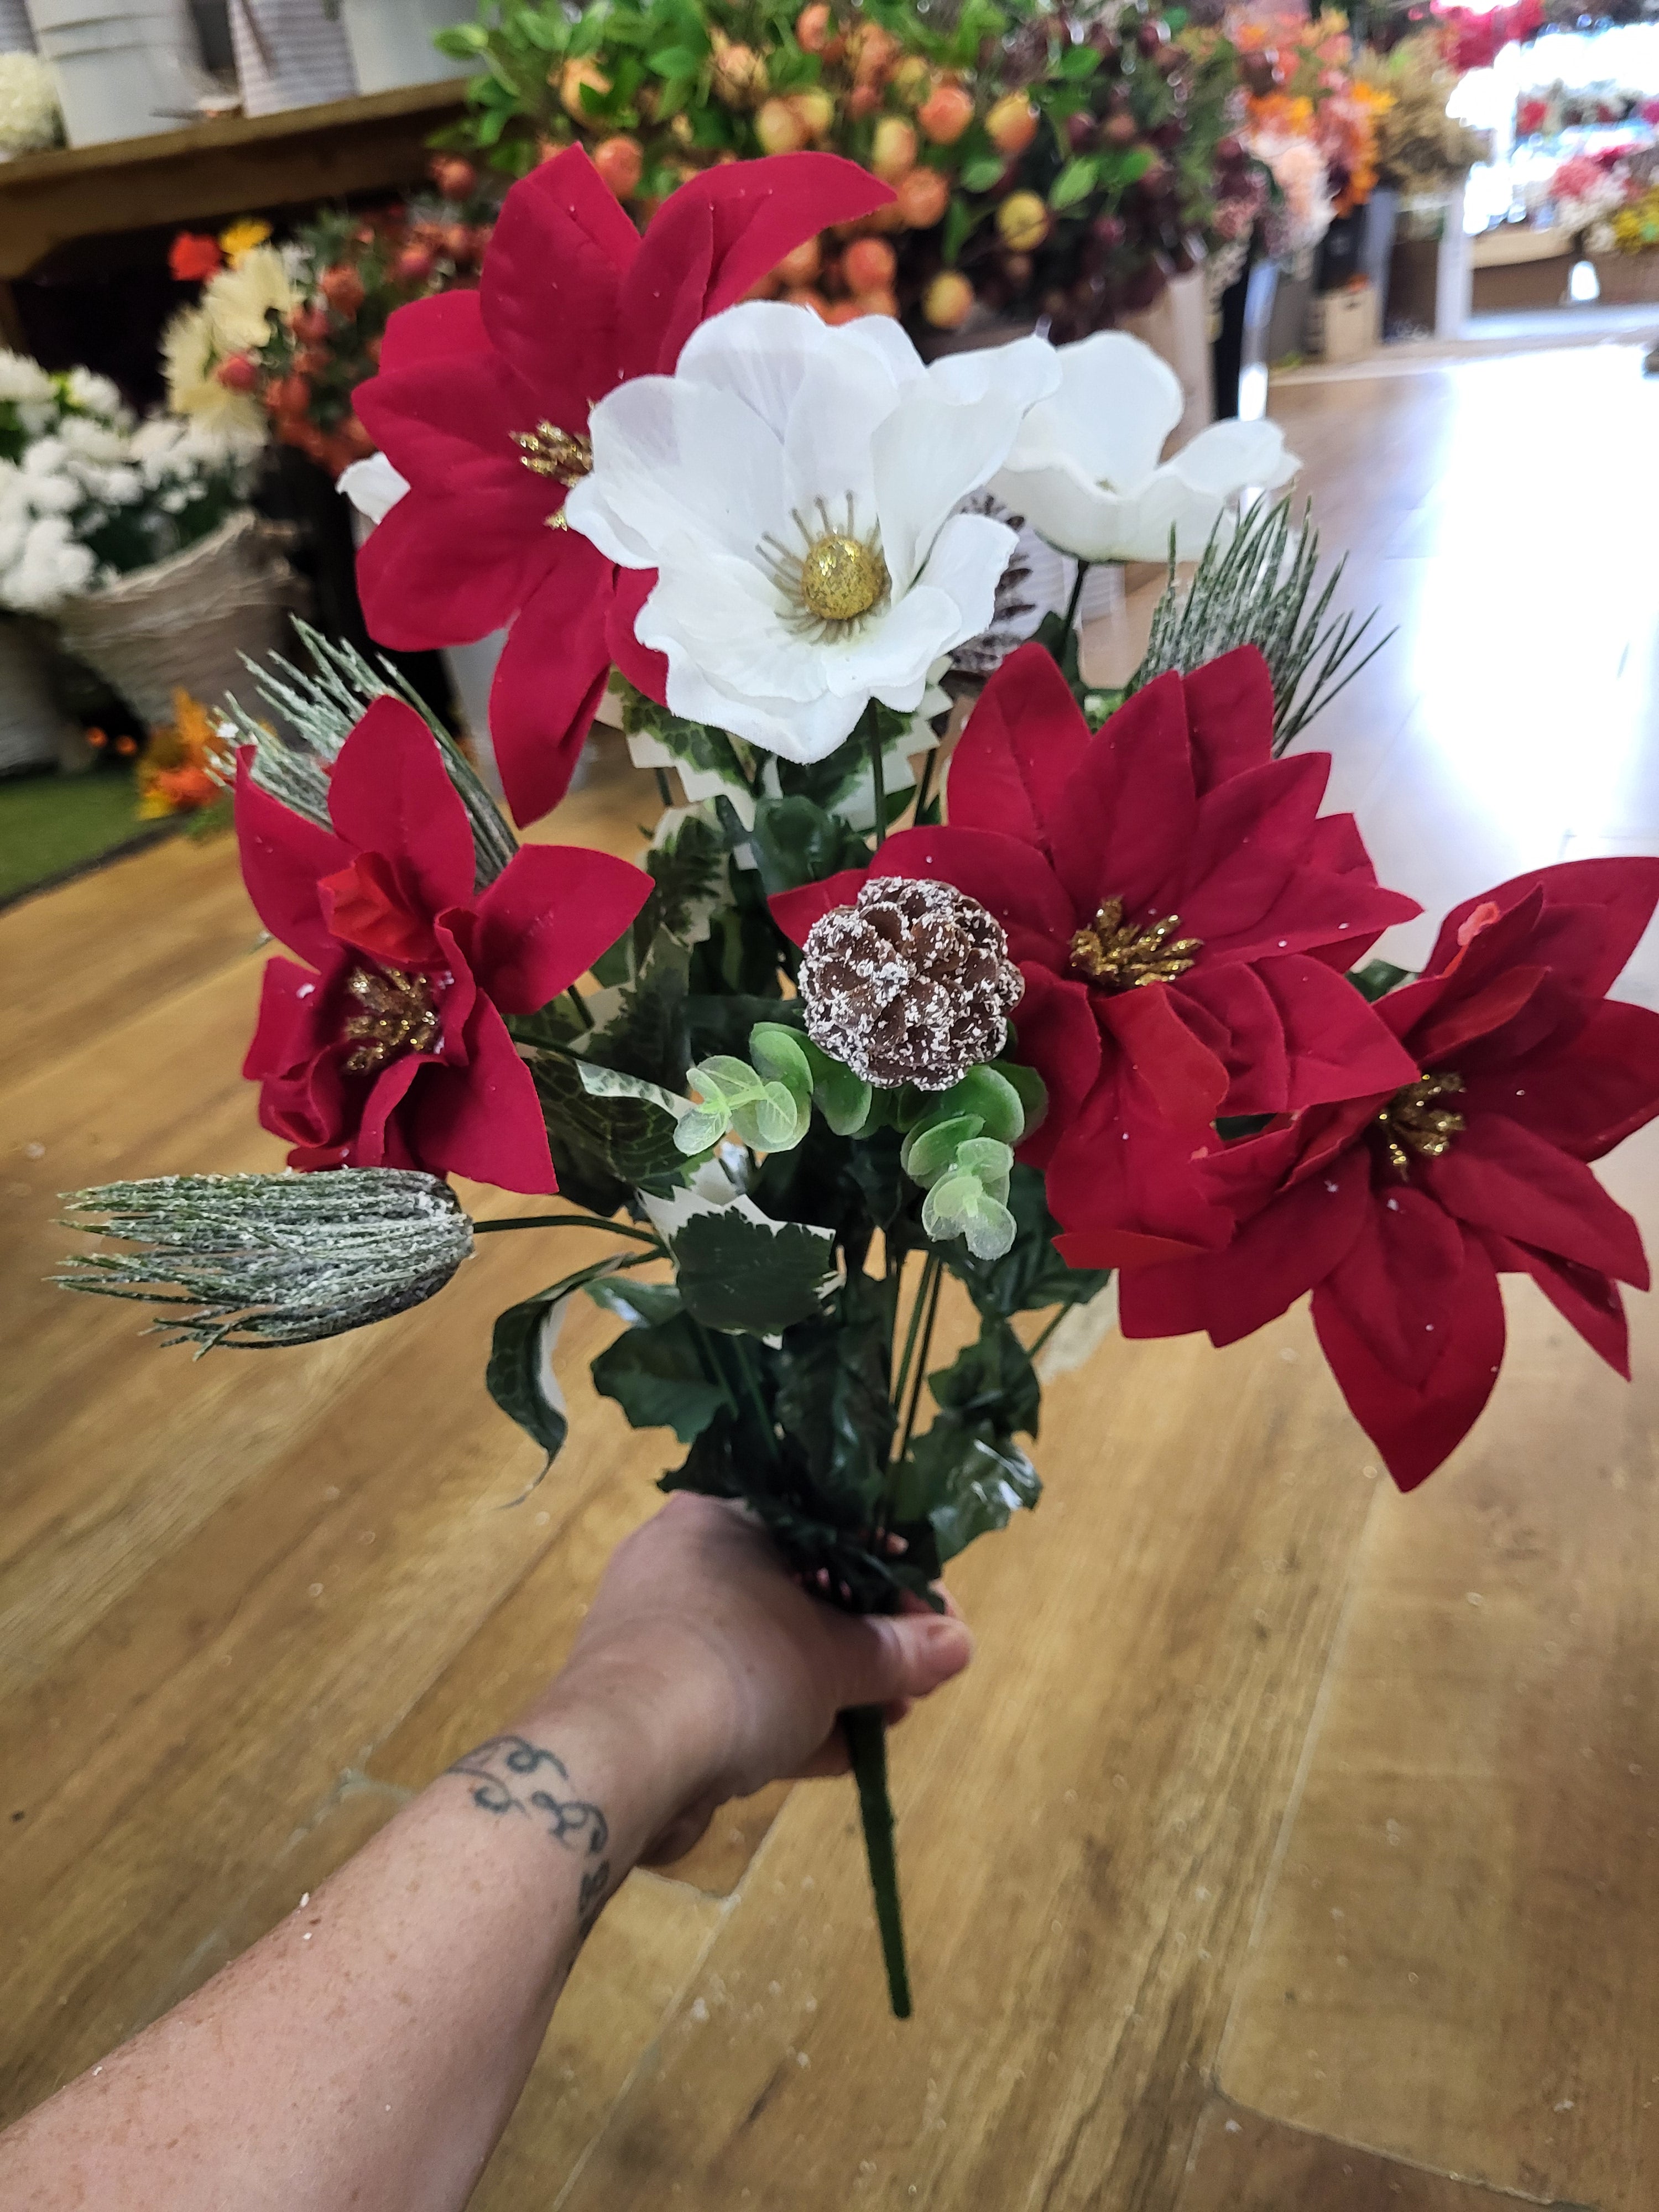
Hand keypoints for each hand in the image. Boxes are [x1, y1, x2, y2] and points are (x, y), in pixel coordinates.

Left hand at [547, 1494, 973, 1862]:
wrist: (622, 1760)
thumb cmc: (735, 1670)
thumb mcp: (833, 1657)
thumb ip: (898, 1651)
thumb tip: (960, 1643)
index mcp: (721, 1519)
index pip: (822, 1526)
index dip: (888, 1569)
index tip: (935, 1612)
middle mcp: (686, 1564)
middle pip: (799, 1592)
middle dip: (866, 1639)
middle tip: (921, 1674)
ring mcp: (666, 1635)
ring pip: (772, 1651)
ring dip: (835, 1686)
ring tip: (892, 1719)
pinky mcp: (656, 1701)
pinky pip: (739, 1700)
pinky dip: (790, 1722)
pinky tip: (843, 1753)